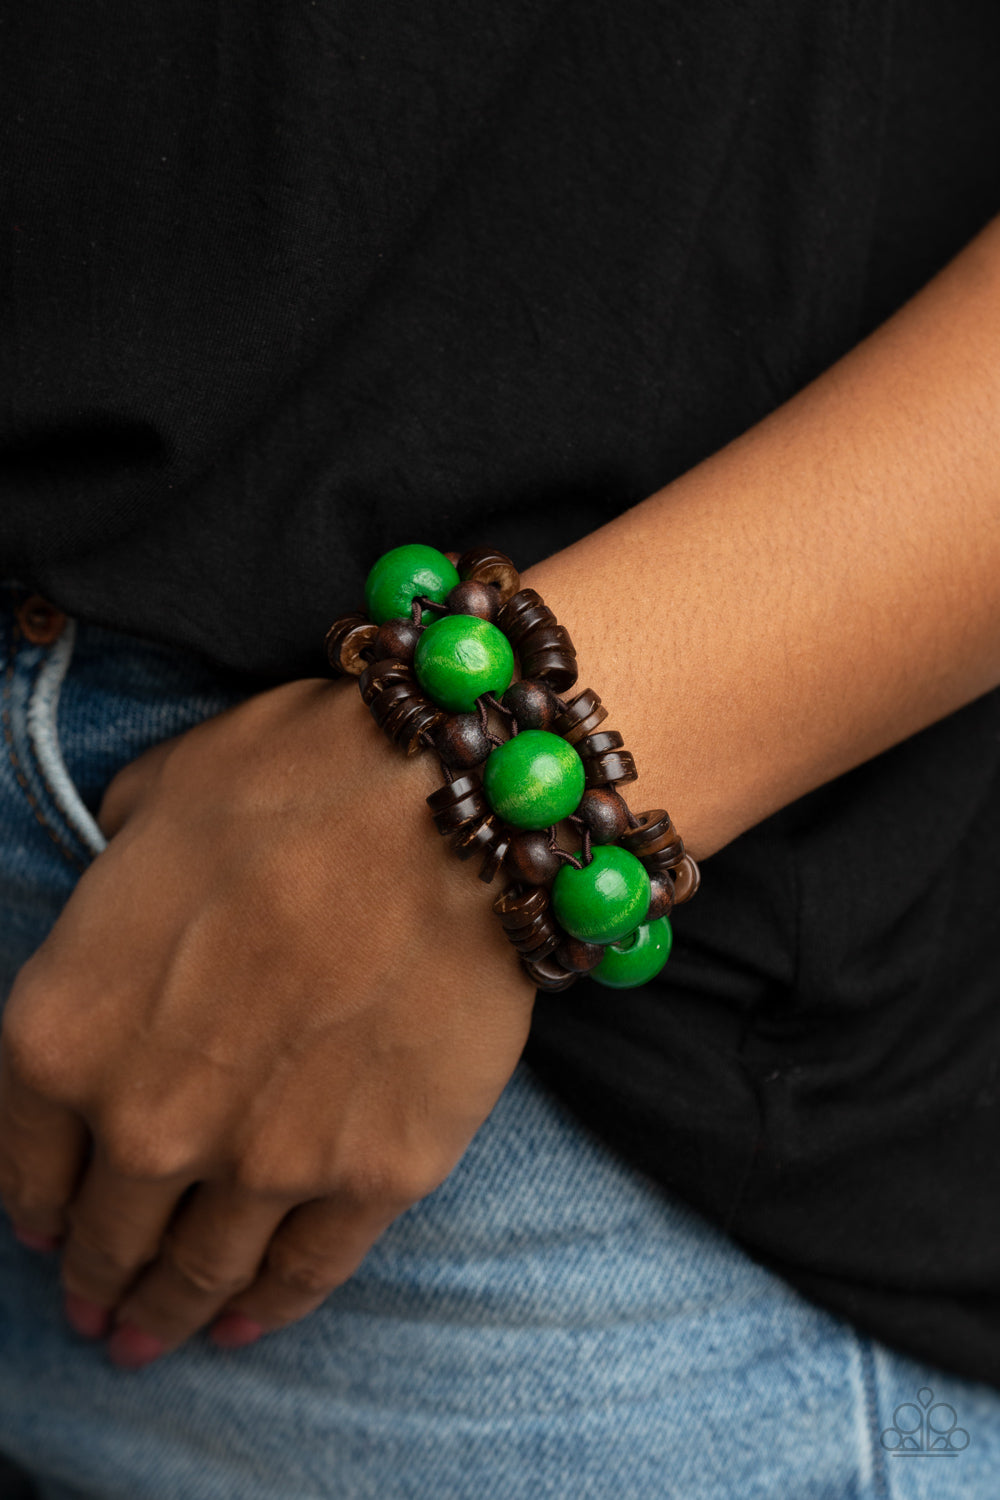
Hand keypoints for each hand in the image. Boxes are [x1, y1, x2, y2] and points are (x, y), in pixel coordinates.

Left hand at [0, 678, 534, 1366]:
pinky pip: (308, 1272)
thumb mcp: (154, 804)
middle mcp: (149, 1122)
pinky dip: (270, 1308)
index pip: (24, 1160)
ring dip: (167, 1314)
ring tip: (153, 1337)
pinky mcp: (378, 1175)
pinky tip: (247, 1324)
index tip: (49, 1224)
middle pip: (107, 1234)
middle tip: (97, 1308)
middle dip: (96, 1277)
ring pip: (199, 1274)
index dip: (36, 1201)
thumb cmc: (297, 778)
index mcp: (66, 1030)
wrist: (451, 802)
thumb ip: (114, 891)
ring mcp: (267, 1162)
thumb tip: (130, 914)